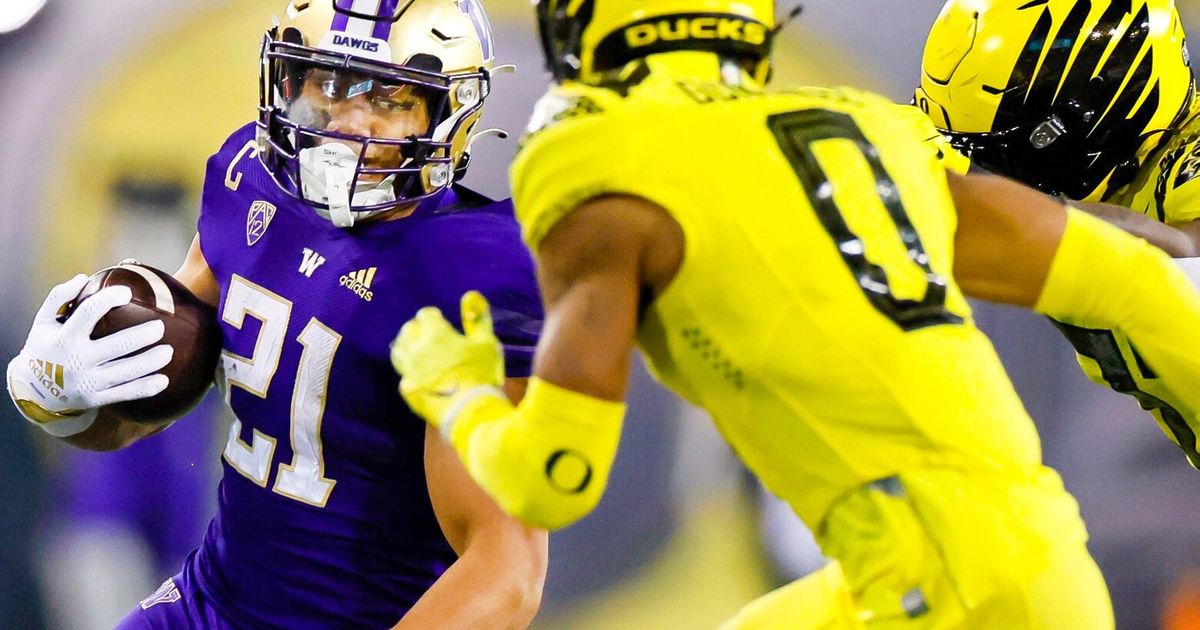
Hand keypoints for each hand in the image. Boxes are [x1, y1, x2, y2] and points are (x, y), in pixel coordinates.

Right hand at [6, 274, 172, 435]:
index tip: (127, 292)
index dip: (108, 300)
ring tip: (168, 351)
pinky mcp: (95, 399)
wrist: (35, 392)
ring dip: (150, 362)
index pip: (87, 313)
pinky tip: (163, 381)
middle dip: (141, 336)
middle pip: (115, 346)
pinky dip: (145, 388)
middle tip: (160, 327)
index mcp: (63, 337)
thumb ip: (59, 297)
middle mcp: (75, 361)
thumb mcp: (43, 322)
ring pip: (125, 372)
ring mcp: (86, 382)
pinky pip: (125, 394)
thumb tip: (83, 277)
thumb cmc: (46, 347)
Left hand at [391, 291, 503, 429]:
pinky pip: (402, 374)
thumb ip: (478, 317)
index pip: (426, 314)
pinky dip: (407, 370)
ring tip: (419, 351)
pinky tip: (415, 373)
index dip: (435, 316)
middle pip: (408, 330)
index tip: (443, 322)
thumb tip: (469, 294)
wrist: (471, 410)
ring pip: (399, 351)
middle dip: (418, 329)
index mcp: (435, 333)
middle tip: (431, 336)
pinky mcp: (408, 389)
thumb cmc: (482, 373)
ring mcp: (409, 370)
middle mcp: (416, 348)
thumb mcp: (487, 342)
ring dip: (408, 347)